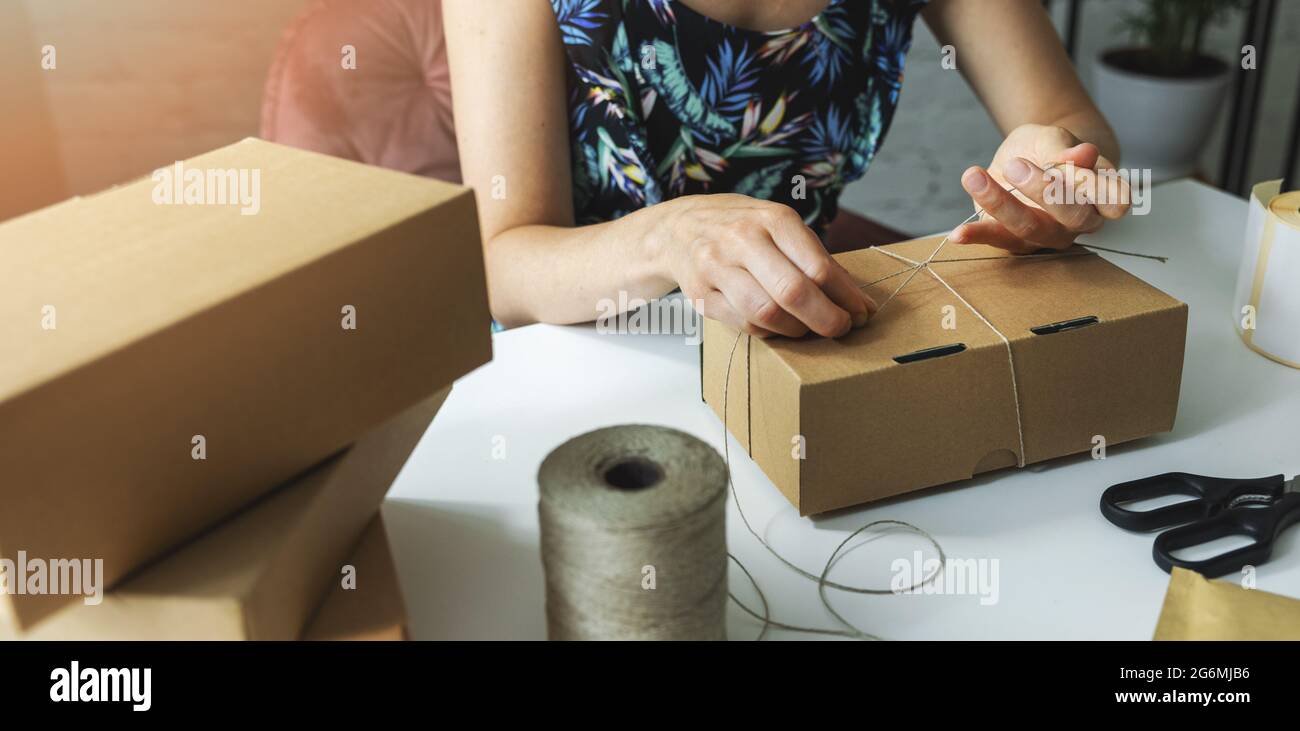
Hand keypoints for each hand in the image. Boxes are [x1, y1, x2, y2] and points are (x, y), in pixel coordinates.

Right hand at [654, 195, 874, 337]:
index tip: (861, 314)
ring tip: (806, 328)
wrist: (678, 228)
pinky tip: (777, 325)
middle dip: (826, 320)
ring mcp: (717, 268)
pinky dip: (768, 332)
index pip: (818, 267)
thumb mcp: (779, 226)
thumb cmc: (741, 227)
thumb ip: (816, 259)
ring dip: (796, 330)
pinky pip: (744, 325)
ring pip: (766, 314)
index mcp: (772, 219)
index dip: (845, 298)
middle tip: (840, 329)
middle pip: (793, 293)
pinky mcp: (701, 295)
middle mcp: (742, 240)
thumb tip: (858, 302)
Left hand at [952, 124, 1129, 252]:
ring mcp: (1047, 235)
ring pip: (1029, 227)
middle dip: (1043, 190)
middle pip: (1070, 216)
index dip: (1104, 191)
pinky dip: (976, 236)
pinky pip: (997, 240)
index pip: (1113, 200)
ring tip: (974, 177)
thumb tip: (1084, 154)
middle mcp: (1079, 222)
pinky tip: (957, 233)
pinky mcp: (1015, 240)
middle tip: (1016, 164)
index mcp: (1102, 195)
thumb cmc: (1048, 148)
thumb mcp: (1055, 139)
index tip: (1086, 168)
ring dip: (1000, 203)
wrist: (1025, 154)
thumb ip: (1066, 150)